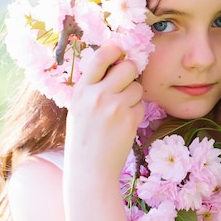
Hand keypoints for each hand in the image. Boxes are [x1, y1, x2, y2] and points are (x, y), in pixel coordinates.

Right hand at [64, 45, 144, 181]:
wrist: (89, 170)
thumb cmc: (84, 138)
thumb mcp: (79, 108)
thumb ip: (93, 87)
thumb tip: (116, 65)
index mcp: (82, 90)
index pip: (100, 56)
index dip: (114, 50)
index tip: (119, 52)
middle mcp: (97, 95)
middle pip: (127, 67)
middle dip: (131, 73)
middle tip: (125, 84)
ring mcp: (114, 107)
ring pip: (138, 88)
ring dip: (134, 97)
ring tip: (120, 113)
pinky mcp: (129, 120)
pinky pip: (141, 106)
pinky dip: (136, 114)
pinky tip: (123, 126)